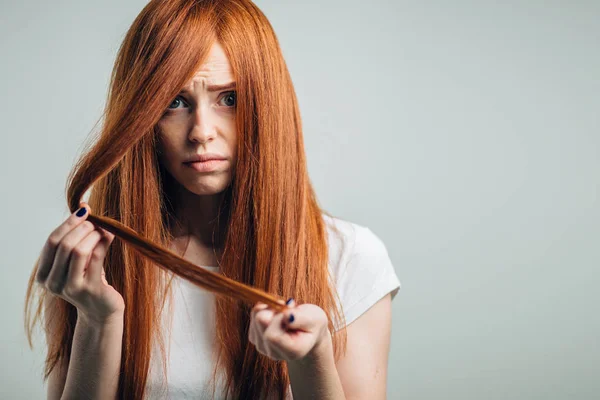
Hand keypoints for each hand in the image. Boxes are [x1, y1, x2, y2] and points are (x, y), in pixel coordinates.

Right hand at [36, 202, 123, 324]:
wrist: (101, 310)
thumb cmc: (88, 280)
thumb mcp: (75, 262)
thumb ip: (74, 240)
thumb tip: (83, 208)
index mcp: (43, 275)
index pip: (51, 242)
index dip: (67, 224)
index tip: (83, 210)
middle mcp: (53, 283)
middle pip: (64, 245)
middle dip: (81, 227)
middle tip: (95, 220)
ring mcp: (71, 288)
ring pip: (78, 251)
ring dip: (93, 234)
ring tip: (103, 228)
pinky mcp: (90, 289)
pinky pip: (96, 258)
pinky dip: (103, 241)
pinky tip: (110, 234)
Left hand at [249, 299, 330, 362]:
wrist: (309, 332)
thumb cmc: (313, 324)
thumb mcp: (315, 318)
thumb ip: (301, 318)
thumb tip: (286, 315)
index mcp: (292, 352)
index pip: (272, 335)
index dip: (279, 317)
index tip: (291, 310)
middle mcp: (274, 353)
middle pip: (261, 321)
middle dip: (274, 309)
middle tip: (289, 307)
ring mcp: (263, 347)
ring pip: (256, 317)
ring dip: (270, 308)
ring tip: (285, 312)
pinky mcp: (255, 338)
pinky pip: (253, 315)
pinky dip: (265, 309)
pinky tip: (277, 315)